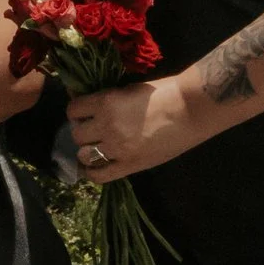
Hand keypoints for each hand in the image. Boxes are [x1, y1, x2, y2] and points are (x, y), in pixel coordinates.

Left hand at [64, 80, 197, 178]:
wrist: (191, 109)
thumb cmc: (163, 93)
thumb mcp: (127, 89)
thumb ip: (106, 100)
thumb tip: (89, 106)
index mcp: (105, 102)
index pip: (73, 110)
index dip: (77, 112)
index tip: (83, 113)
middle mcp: (106, 126)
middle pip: (77, 134)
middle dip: (83, 131)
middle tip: (93, 131)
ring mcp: (117, 148)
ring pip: (84, 155)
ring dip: (87, 151)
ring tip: (97, 148)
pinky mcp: (130, 165)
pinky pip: (100, 175)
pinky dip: (93, 172)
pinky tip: (95, 167)